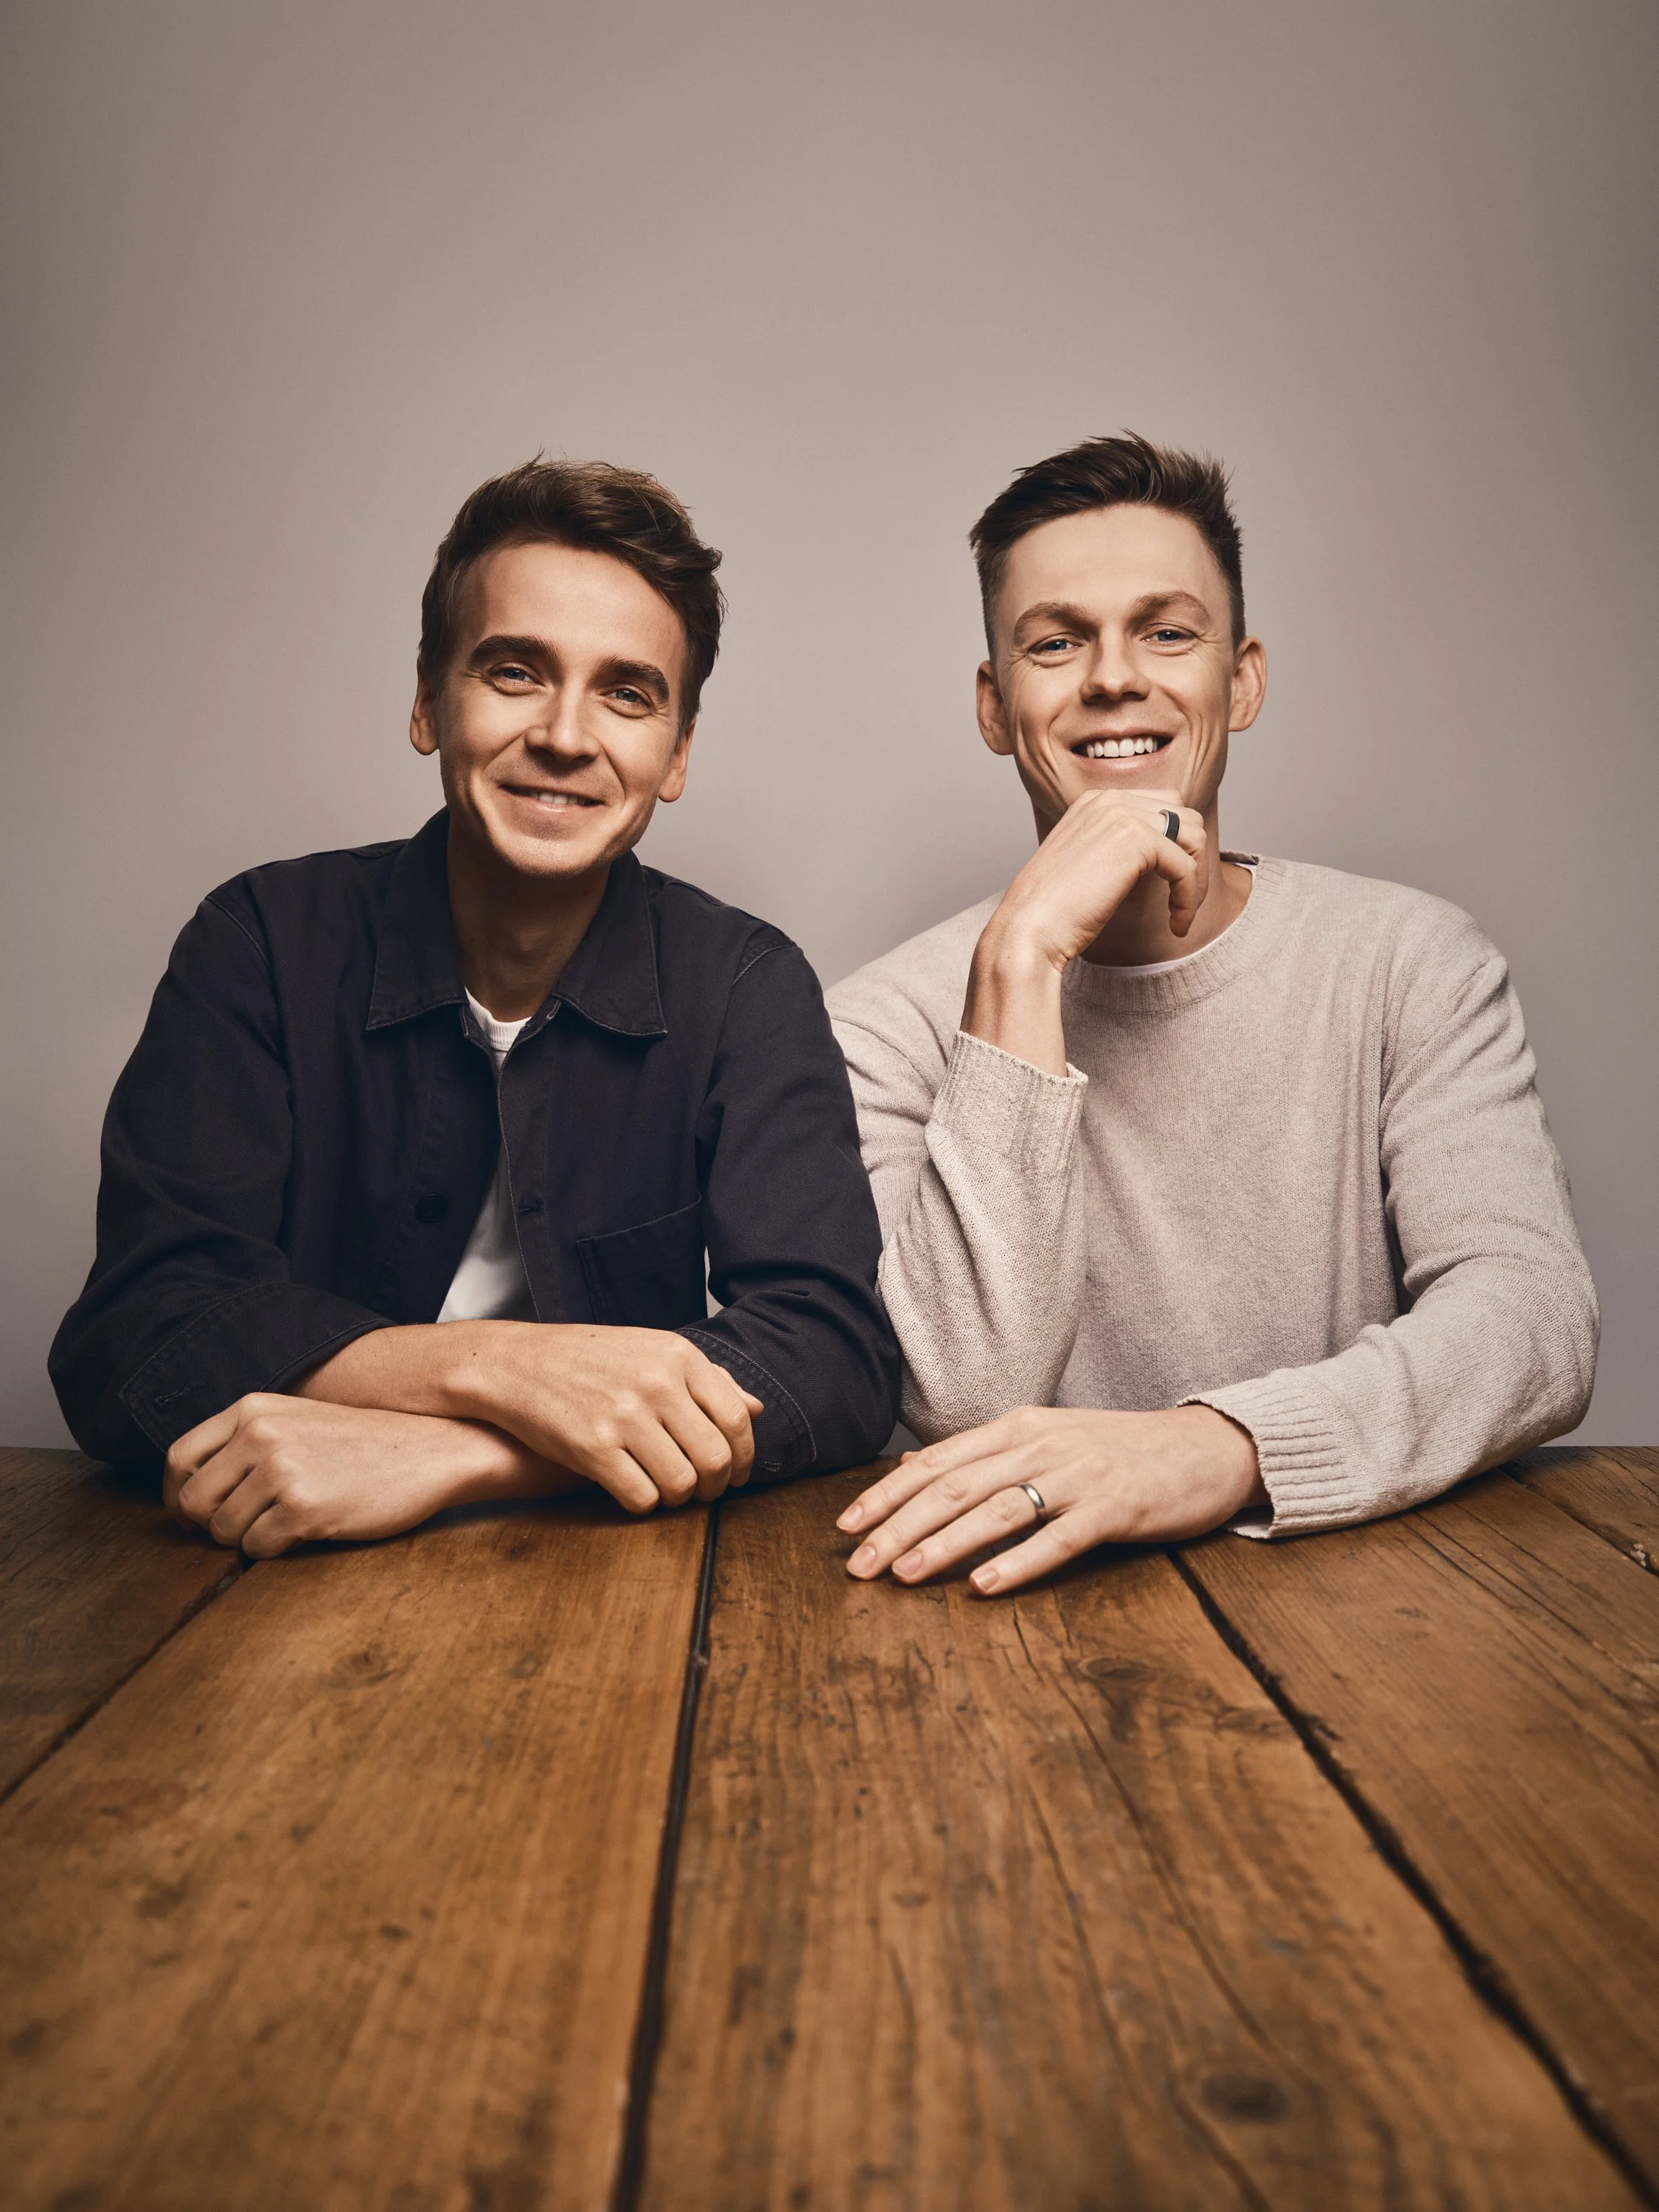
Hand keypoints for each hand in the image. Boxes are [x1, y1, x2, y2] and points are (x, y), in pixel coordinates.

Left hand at [164, 1395, 572, 1557]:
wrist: (431, 1450)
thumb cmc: (365, 1444)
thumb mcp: (298, 1421)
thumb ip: (248, 1441)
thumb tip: (194, 1489)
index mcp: (253, 1410)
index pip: (181, 1458)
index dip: (179, 1494)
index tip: (193, 1514)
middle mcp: (260, 1435)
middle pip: (194, 1500)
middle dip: (210, 1525)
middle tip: (240, 1530)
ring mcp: (282, 1470)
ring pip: (224, 1530)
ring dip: (248, 1538)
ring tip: (287, 1524)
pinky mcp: (304, 1507)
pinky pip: (259, 1548)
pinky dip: (276, 1550)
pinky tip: (307, 1530)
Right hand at [443, 1323, 763, 1513]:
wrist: (515, 1363)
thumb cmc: (588, 1360)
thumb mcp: (651, 1351)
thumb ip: (706, 1380)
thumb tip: (758, 1408)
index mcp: (678, 1356)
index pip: (737, 1418)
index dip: (743, 1456)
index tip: (735, 1474)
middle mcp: (656, 1383)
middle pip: (715, 1458)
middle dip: (715, 1486)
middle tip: (703, 1492)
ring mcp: (624, 1415)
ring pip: (682, 1483)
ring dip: (679, 1498)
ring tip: (667, 1491)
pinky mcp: (592, 1448)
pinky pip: (642, 1498)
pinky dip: (644, 1504)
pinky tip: (633, 1491)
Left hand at [836, 1405, 1265, 1595]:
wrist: (1205, 1447)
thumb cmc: (1118, 1451)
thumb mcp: (1046, 1440)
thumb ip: (984, 1456)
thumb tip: (913, 1470)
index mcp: (1017, 1426)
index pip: (936, 1461)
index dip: (886, 1494)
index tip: (846, 1527)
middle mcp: (1041, 1444)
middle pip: (953, 1486)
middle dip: (897, 1526)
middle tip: (857, 1566)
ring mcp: (1078, 1475)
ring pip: (995, 1510)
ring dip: (943, 1544)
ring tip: (903, 1575)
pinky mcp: (1115, 1507)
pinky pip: (1057, 1538)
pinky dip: (1017, 1563)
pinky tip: (985, 1587)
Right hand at [963, 790, 1205, 1071]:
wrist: (1029, 929)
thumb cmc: (1053, 911)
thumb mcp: (1089, 866)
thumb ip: (1119, 849)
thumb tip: (1166, 856)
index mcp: (1096, 801)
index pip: (1163, 806)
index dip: (1178, 846)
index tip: (1173, 886)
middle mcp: (1110, 799)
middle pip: (1185, 814)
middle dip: (1193, 857)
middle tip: (1184, 899)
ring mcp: (1123, 815)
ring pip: (1193, 837)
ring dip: (1197, 879)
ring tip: (1182, 913)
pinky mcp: (1136, 841)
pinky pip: (1187, 867)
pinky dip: (1189, 899)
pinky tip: (1177, 924)